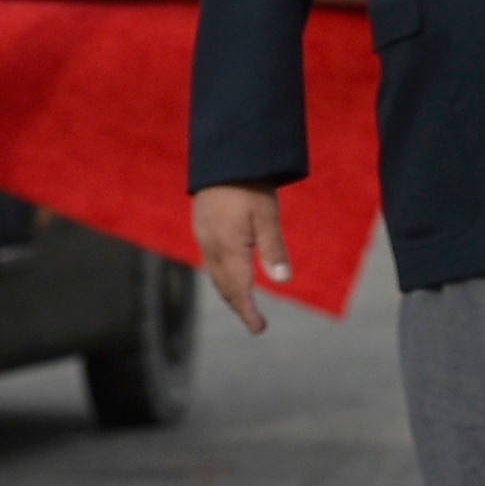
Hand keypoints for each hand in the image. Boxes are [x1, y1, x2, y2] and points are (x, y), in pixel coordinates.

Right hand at [191, 182, 287, 336]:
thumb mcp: (267, 215)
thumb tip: (283, 280)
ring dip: (229, 292)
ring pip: (215, 275)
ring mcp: (203, 236)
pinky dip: (221, 275)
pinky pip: (210, 261)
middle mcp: (211, 246)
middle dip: (239, 306)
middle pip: (224, 286)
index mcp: (228, 247)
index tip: (259, 329)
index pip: (239, 290)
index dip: (248, 312)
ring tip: (244, 304)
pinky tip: (230, 274)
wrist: (223, 157)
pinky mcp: (202, 227)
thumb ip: (273, 249)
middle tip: (255, 322)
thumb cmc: (249, 184)